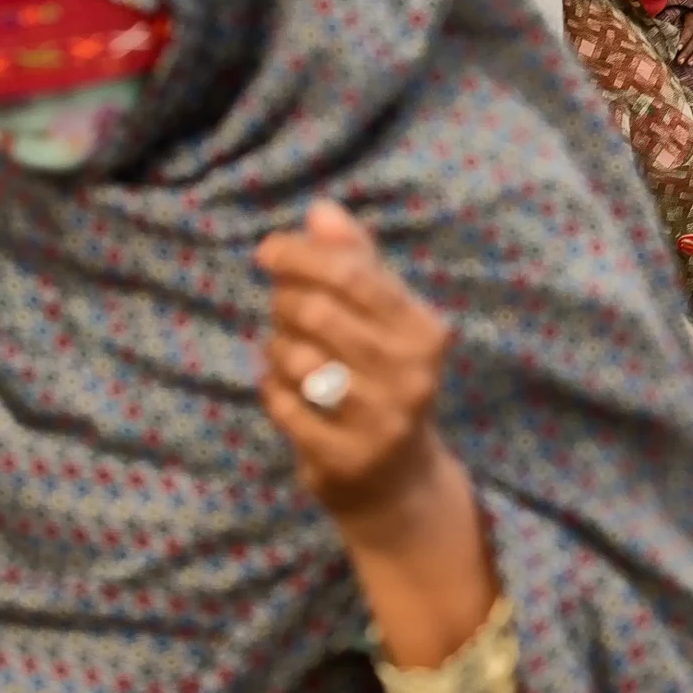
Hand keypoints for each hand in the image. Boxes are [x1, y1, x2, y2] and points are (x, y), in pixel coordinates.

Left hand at [255, 201, 496, 670]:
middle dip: (284, 301)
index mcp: (424, 332)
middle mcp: (411, 375)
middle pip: (318, 313)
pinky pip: (284, 404)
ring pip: (297, 358)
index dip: (302, 255)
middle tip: (279, 306)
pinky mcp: (345, 459)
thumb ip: (356, 261)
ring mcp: (379, 422)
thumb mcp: (384, 320)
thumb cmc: (384, 381)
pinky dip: (272, 388)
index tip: (268, 250)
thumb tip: (321, 209)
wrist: (398, 483)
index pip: (353, 275)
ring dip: (278, 347)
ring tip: (287, 352)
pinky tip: (282, 387)